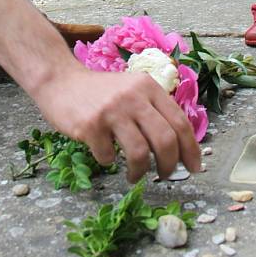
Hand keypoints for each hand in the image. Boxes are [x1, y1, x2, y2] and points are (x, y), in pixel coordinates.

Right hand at [34, 65, 201, 182]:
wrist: (60, 81)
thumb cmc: (101, 92)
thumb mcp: (132, 89)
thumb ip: (153, 109)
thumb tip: (180, 146)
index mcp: (148, 87)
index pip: (179, 122)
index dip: (191, 149)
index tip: (194, 167)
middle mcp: (133, 96)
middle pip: (165, 140)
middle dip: (170, 165)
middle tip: (165, 175)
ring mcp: (111, 110)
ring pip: (140, 153)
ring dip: (140, 172)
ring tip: (134, 175)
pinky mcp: (91, 125)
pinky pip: (108, 157)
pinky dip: (109, 161)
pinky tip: (104, 153)